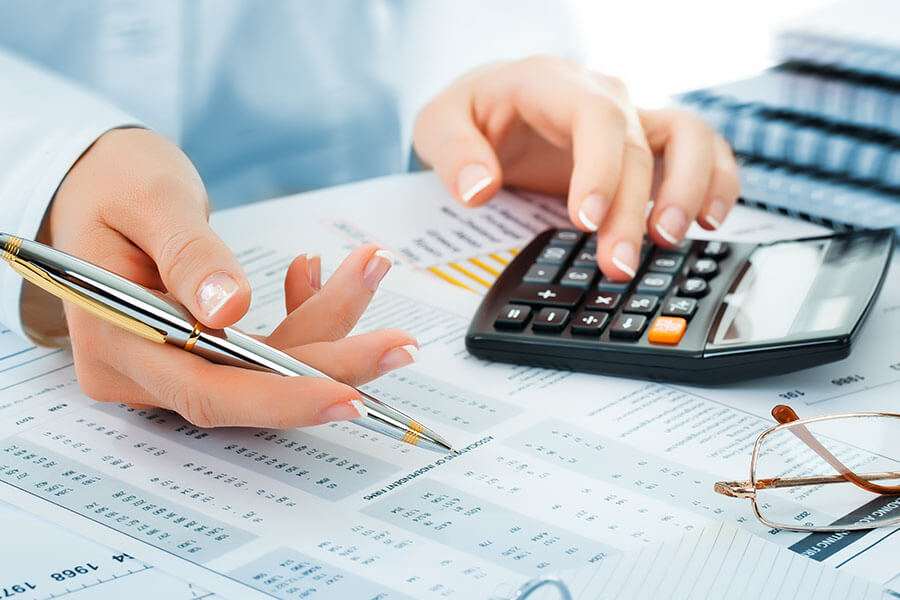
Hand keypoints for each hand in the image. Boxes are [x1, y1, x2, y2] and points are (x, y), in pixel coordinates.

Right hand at [35, 128, 416, 426]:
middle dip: (330, 364)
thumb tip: (228, 311)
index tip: (348, 393)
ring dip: (325, 321)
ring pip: (266, 364)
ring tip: (368, 266)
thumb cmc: (114, 181)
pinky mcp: (198, 350)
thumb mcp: (150, 199)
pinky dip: (301, 313)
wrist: (102, 181)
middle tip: (400, 344)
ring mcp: (170, 364)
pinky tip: (312, 274)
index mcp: (112, 339)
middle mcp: (140, 368)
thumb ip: (188, 254)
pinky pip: (262, 347)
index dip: (280, 397)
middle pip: (247, 386)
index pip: (205, 390)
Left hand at [413, 56, 739, 278]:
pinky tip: (711, 222)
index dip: (600, 170)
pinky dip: (717, 181)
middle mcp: (602, 95)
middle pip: (638, 145)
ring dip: (690, 190)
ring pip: (690, 136)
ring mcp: (631, 117)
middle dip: (633, 210)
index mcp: (551, 83)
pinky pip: (702, 150)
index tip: (586, 220)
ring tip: (671, 241)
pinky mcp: (647, 144)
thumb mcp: (438, 126)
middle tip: (617, 264)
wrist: (493, 104)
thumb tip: (480, 190)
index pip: (593, 119)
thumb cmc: (470, 114)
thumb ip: (454, 154)